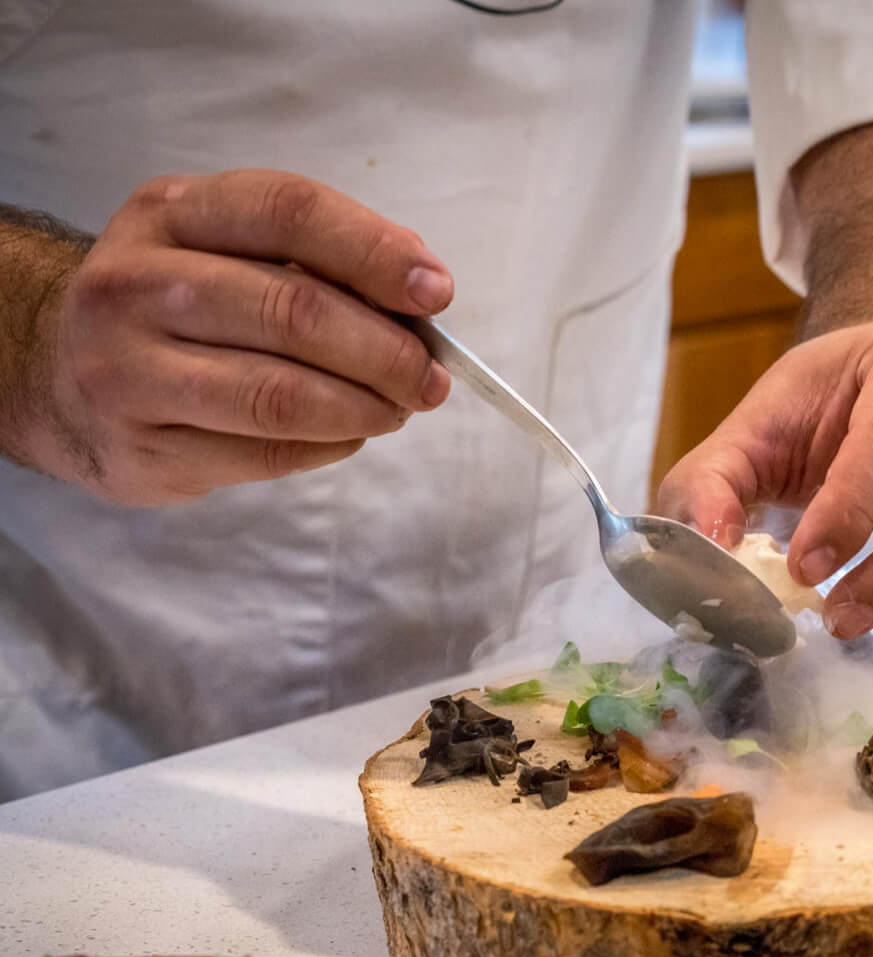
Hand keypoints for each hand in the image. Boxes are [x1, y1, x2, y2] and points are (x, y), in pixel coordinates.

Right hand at [34, 170, 453, 504]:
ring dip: (364, 407)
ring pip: (280, 394)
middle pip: (294, 311)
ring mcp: (127, 370)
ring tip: (398, 408)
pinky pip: (265, 452)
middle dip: (386, 351)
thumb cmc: (177, 308)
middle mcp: (135, 284)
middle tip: (431, 378)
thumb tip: (421, 286)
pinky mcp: (141, 447)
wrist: (59, 375)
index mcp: (170, 214)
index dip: (374, 252)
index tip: (437, 293)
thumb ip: (318, 258)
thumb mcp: (228, 251)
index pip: (289, 212)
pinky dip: (330, 445)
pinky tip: (349, 434)